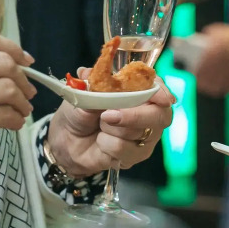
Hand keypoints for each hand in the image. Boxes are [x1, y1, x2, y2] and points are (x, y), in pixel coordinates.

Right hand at [0, 28, 35, 157]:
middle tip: (28, 90)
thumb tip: (5, 62)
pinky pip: (5, 115)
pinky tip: (15, 122)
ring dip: (23, 101)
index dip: (12, 48)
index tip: (26, 60)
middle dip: (23, 78)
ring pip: (9, 89)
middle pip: (3, 64)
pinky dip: (16, 119)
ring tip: (24, 108)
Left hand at [47, 70, 173, 176]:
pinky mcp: (138, 154)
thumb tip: (86, 73)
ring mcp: (146, 135)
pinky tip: (101, 142)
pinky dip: (106, 143)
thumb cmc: (80, 114)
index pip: (157, 89)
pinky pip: (124, 148)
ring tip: (100, 126)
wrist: (69, 142)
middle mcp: (148, 113)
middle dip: (134, 115)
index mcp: (138, 92)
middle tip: (106, 116)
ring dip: (110, 129)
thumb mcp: (81, 96)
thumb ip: (89, 86)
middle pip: (159, 115)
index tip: (159, 98)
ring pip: (137, 132)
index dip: (160, 92)